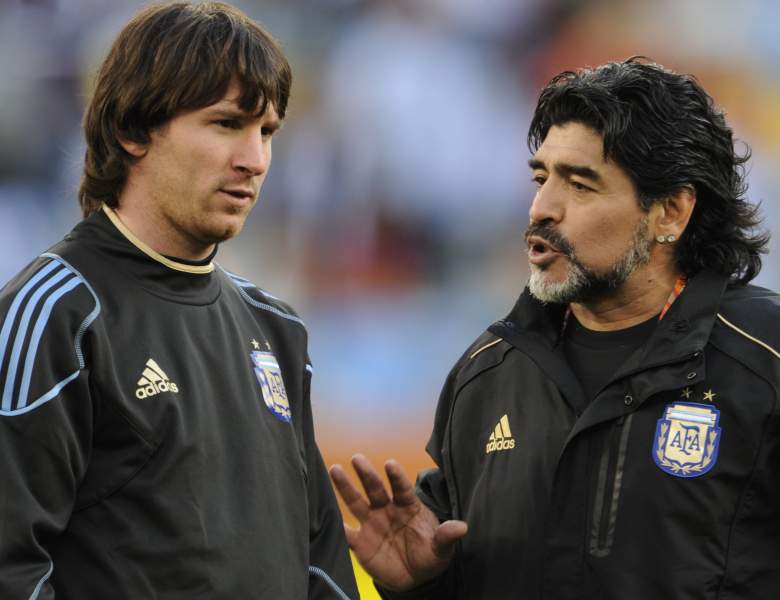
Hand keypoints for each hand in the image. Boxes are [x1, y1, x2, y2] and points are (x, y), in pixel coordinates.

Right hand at [329, 454, 466, 592]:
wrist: (415, 578)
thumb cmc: (430, 555)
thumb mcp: (442, 549)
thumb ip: (447, 536)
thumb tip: (463, 527)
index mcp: (408, 506)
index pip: (401, 488)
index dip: (396, 476)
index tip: (390, 463)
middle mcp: (387, 509)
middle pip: (375, 488)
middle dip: (366, 473)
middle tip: (357, 458)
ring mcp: (372, 524)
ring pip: (356, 502)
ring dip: (345, 487)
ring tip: (334, 469)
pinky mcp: (360, 542)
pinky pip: (345, 532)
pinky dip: (335, 525)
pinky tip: (323, 512)